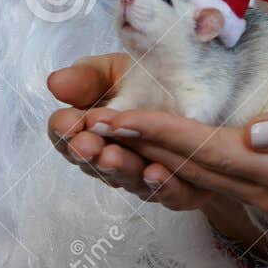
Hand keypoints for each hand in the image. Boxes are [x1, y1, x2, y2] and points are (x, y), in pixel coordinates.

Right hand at [45, 55, 246, 219]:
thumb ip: (88, 78)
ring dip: (121, 170)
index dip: (65, 132)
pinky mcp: (183, 189)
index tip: (68, 123)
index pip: (68, 137)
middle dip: (89, 155)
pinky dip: (163, 187)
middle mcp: (116, 159)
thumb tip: (55, 82)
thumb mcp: (117, 71)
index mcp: (93, 131)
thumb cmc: (152, 81)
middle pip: (95, 164)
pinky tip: (156, 172)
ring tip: (114, 156)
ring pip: (130, 181)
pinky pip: (173, 195)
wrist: (211, 93)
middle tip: (87, 145)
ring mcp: (147, 176)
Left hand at [79, 63, 267, 222]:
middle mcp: (263, 189)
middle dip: (133, 146)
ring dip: (136, 158)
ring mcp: (253, 194)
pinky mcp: (246, 186)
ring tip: (93, 135)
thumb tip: (256, 135)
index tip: (114, 116)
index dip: (158, 133)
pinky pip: (194, 180)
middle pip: (186, 168)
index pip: (207, 149)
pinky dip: (156, 164)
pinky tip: (127, 151)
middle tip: (84, 122)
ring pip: (183, 179)